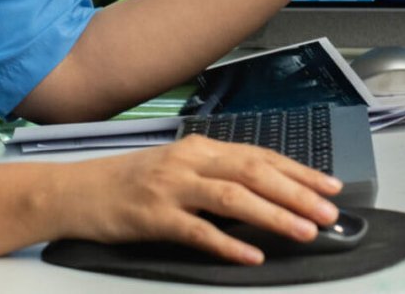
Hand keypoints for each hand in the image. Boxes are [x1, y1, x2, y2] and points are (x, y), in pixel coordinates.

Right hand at [51, 135, 342, 264]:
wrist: (74, 192)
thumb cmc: (128, 183)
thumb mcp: (177, 169)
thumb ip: (216, 177)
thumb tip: (265, 193)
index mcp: (199, 148)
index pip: (260, 156)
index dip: (298, 170)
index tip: (330, 185)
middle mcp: (189, 161)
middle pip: (254, 172)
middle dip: (297, 191)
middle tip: (328, 211)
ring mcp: (171, 187)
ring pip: (233, 198)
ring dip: (273, 215)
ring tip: (303, 230)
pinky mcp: (153, 216)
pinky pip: (197, 230)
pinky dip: (227, 243)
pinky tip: (250, 255)